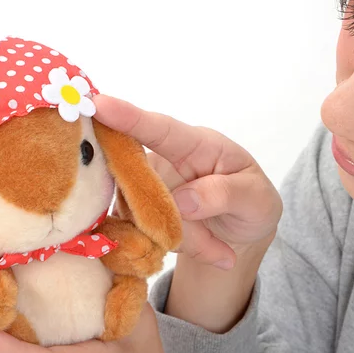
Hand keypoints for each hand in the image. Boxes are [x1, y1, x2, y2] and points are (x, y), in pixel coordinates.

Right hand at [93, 94, 281, 269]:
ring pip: (144, 216)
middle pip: (136, 175)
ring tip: (218, 246)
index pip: (161, 129)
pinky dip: (179, 247)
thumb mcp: (255, 199)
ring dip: (183, 237)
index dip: (129, 117)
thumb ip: (223, 194)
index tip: (98, 104)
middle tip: (197, 232)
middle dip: (157, 208)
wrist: (241, 231)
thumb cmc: (251, 201)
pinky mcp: (139, 213)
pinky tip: (211, 249)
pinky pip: (147, 235)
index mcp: (197, 145)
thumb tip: (182, 201)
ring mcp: (148, 188)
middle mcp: (165, 161)